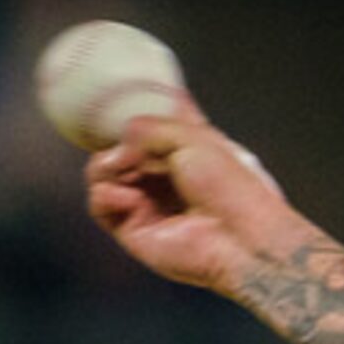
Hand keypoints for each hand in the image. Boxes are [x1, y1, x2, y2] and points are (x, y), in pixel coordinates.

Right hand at [84, 105, 314, 298]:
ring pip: (102, 174)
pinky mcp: (134, 231)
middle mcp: (165, 178)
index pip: (148, 130)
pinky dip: (106, 196)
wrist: (243, 238)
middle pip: (118, 150)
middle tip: (133, 151)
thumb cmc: (231, 189)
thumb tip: (116, 147)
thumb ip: (147, 128)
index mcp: (186, 153)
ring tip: (127, 171)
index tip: (123, 106)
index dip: (134, 120)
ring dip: (105, 167)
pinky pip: (100, 205)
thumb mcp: (192, 137)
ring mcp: (148, 204)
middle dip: (118, 145)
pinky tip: (131, 198)